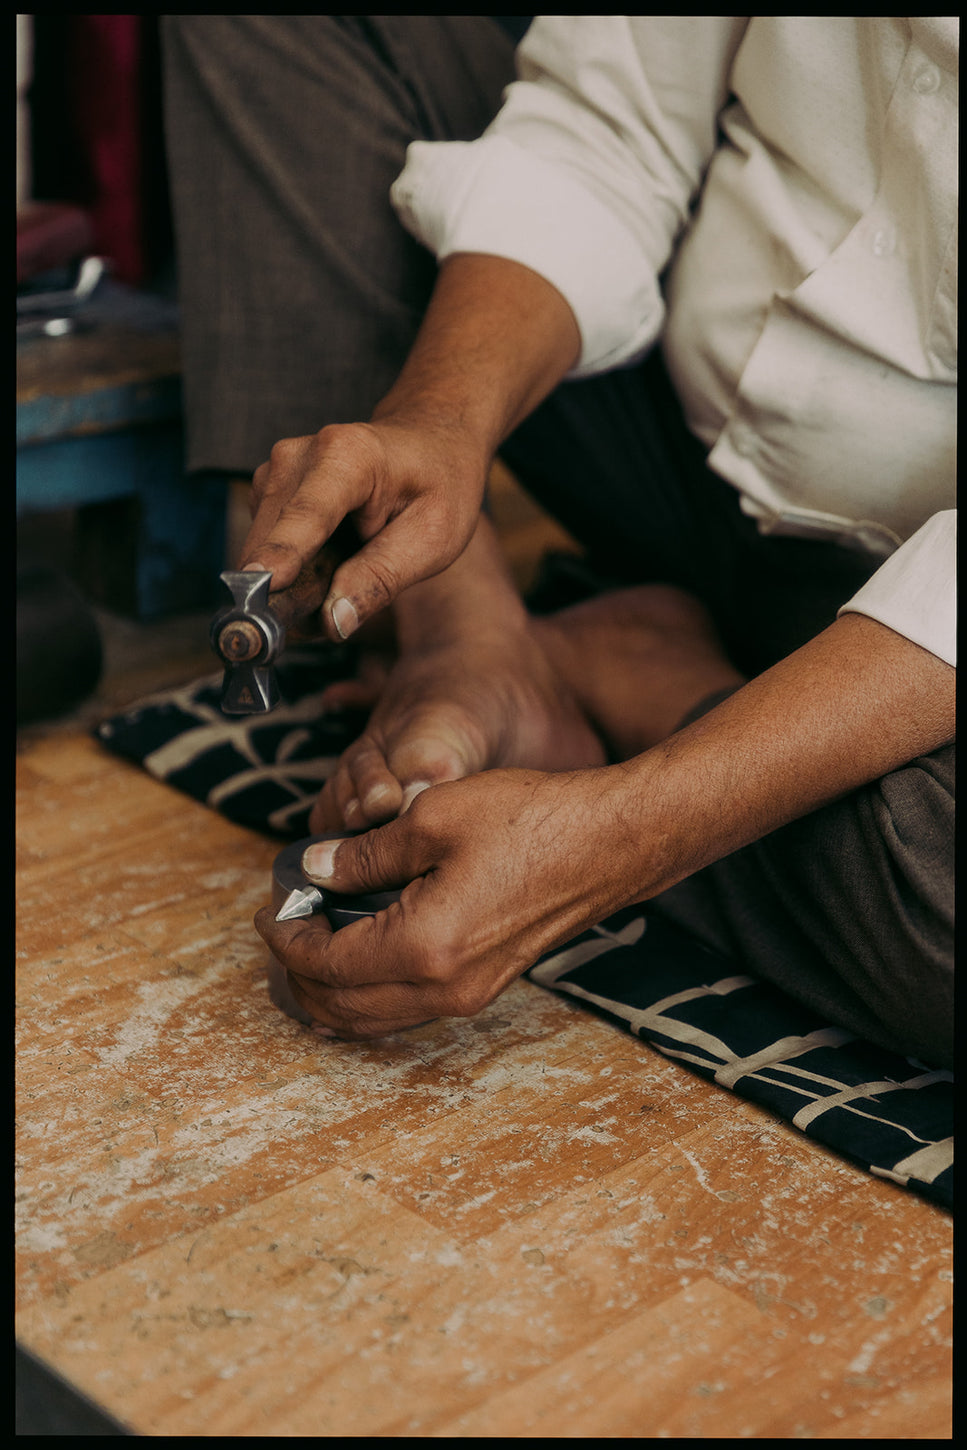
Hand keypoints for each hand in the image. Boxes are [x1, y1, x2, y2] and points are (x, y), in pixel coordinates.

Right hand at [238, 254, 582, 640]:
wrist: (429, 440)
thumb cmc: (439, 485)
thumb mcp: (434, 538)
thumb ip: (382, 577)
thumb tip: (333, 621)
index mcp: (349, 457)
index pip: (308, 514)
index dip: (283, 552)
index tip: (262, 585)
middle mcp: (299, 456)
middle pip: (272, 540)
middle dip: (290, 590)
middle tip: (329, 621)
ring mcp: (277, 469)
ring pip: (261, 548)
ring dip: (291, 581)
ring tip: (342, 580)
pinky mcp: (268, 487)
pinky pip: (265, 544)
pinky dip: (291, 566)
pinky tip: (330, 561)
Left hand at [254, 766, 631, 1039]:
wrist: (611, 842)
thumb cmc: (532, 821)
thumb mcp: (433, 817)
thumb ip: (365, 852)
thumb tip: (315, 867)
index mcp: (424, 947)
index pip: (325, 964)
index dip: (286, 937)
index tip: (271, 905)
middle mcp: (444, 988)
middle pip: (342, 1008)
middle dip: (298, 973)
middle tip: (281, 926)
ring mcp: (469, 994)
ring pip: (374, 1019)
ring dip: (330, 992)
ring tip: (308, 946)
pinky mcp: (485, 985)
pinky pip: (407, 1009)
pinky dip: (367, 994)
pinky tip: (359, 960)